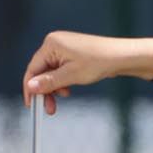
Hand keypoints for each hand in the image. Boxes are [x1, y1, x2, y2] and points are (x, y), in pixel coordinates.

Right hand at [23, 32, 152, 113]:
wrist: (121, 57)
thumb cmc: (99, 61)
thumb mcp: (71, 75)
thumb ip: (49, 82)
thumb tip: (30, 87)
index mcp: (51, 44)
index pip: (33, 69)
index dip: (30, 88)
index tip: (32, 105)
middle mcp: (55, 43)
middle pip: (41, 71)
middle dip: (45, 91)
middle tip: (49, 109)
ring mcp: (63, 48)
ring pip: (50, 73)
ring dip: (54, 88)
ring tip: (63, 98)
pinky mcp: (71, 54)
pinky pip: (59, 71)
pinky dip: (61, 82)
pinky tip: (68, 89)